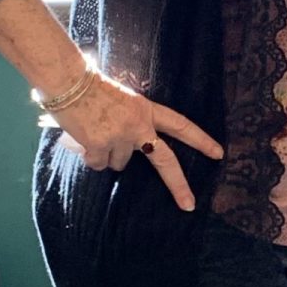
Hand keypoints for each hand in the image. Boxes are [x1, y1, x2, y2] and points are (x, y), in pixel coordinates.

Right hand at [55, 76, 223, 211]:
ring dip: (109, 156)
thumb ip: (134, 119)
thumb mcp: (124, 99)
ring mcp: (120, 137)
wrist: (68, 81)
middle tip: (189, 205)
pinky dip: (91, 157)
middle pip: (165, 160)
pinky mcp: (99, 145)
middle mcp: (139, 125)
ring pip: (119, 164)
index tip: (218, 153)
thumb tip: (131, 145)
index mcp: (147, 110)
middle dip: (178, 185)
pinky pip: (98, 164)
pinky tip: (84, 139)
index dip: (200, 140)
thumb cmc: (92, 87)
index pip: (181, 126)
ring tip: (97, 133)